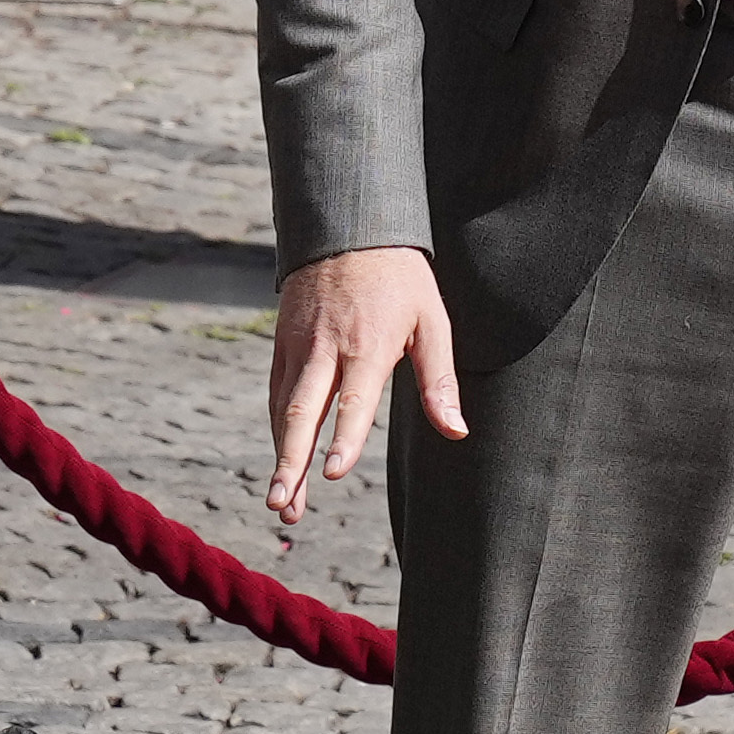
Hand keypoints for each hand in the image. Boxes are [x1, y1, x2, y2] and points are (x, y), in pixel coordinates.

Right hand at [266, 246, 465, 526]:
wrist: (347, 227)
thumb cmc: (400, 278)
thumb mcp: (431, 320)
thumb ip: (439, 379)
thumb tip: (456, 430)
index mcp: (367, 345)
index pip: (353, 400)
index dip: (344, 438)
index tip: (333, 473)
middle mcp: (325, 348)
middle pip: (302, 412)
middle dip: (290, 462)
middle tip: (282, 506)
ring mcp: (298, 346)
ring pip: (283, 409)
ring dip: (280, 457)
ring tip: (281, 503)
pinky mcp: (283, 343)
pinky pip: (277, 394)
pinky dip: (278, 431)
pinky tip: (283, 459)